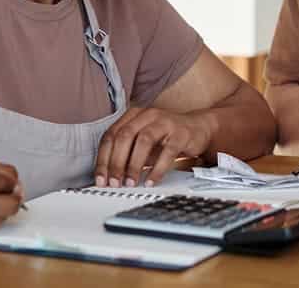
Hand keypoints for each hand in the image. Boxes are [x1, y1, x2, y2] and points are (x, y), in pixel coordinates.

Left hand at [95, 107, 211, 187]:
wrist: (198, 128)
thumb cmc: (166, 136)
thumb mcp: (143, 142)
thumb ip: (127, 154)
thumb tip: (109, 176)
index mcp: (133, 115)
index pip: (111, 136)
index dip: (103, 159)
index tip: (100, 179)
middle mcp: (147, 115)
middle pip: (124, 136)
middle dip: (116, 163)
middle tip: (114, 183)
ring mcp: (165, 122)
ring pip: (143, 140)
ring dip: (134, 165)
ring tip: (131, 183)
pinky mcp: (181, 132)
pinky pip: (167, 151)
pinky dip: (157, 168)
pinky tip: (151, 180)